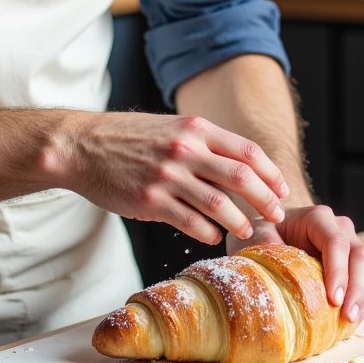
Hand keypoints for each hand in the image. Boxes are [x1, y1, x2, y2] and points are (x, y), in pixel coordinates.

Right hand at [53, 111, 289, 244]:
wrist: (81, 146)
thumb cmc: (126, 137)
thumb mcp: (169, 127)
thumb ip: (202, 142)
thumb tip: (237, 166)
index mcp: (194, 128)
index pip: (247, 151)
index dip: (271, 173)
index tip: (282, 190)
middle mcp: (185, 149)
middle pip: (241, 177)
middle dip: (265, 200)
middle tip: (277, 216)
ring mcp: (168, 176)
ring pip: (219, 204)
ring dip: (239, 221)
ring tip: (247, 231)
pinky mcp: (150, 201)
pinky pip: (191, 223)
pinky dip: (208, 232)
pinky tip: (213, 236)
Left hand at [226, 204, 363, 323]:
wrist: (272, 232)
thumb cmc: (265, 233)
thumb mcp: (255, 234)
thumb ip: (262, 244)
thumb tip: (270, 267)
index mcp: (317, 218)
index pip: (336, 241)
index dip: (338, 270)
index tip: (334, 298)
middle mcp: (340, 228)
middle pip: (361, 255)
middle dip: (358, 288)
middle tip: (348, 316)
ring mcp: (351, 245)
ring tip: (352, 322)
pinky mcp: (354, 265)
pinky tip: (355, 318)